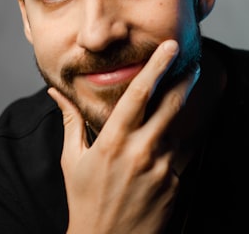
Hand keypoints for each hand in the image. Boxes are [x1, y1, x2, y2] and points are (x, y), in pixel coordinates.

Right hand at [48, 40, 199, 233]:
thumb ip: (69, 121)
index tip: (168, 48)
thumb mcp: (71, 159)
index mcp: (113, 141)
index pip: (137, 95)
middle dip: (184, 80)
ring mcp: (162, 169)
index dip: (155, 67)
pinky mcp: (175, 184)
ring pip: (178, 128)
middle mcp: (141, 151)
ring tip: (181, 98)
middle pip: (170, 106)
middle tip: (193, 63)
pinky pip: (181, 153)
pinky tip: (171, 141)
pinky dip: (178, 141)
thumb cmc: (84, 200)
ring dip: (181, 111)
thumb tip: (56, 94)